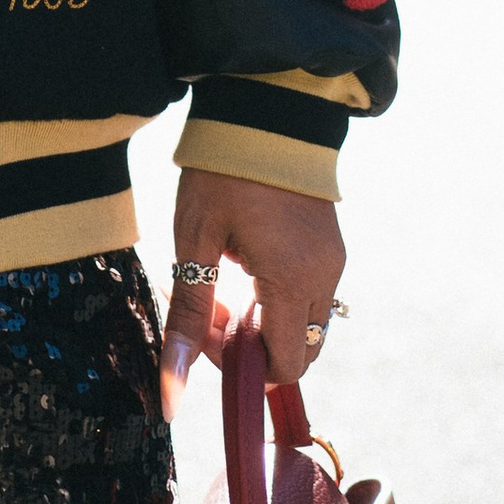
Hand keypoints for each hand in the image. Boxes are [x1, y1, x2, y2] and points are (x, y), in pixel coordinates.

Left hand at [161, 170, 344, 407]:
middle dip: (251, 345)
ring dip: (263, 322)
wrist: (264, 109)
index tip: (204, 325)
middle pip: (297, 353)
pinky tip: (243, 263)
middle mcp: (323, 277)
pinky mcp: (331, 247)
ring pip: (304, 327)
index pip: (283, 367)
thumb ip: (187, 316)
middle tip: (207, 305)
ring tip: (221, 279)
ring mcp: (333, 262)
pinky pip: (310, 297)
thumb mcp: (194, 238)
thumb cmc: (222, 170)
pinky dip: (278, 299)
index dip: (241, 363)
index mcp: (292, 280)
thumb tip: (170, 394)